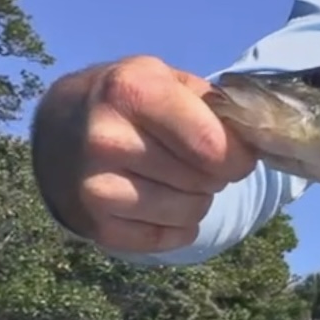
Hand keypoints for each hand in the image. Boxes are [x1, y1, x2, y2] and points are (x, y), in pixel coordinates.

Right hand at [31, 55, 257, 253]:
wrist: (62, 125)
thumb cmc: (129, 99)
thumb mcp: (168, 80)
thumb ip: (216, 107)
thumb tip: (256, 143)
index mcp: (132, 92)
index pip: (213, 145)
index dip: (238, 155)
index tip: (236, 153)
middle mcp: (107, 138)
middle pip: (205, 180)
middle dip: (215, 175)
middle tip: (195, 161)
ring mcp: (95, 185)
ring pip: (189, 212)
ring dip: (197, 201)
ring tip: (178, 180)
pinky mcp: (94, 224)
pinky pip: (163, 240)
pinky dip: (175, 227)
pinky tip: (161, 204)